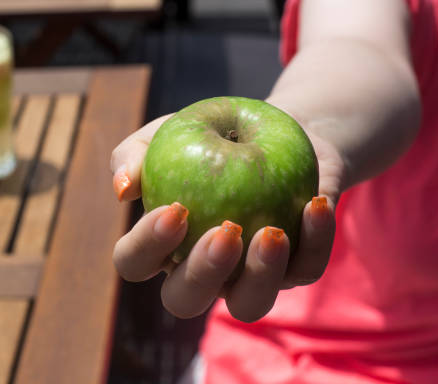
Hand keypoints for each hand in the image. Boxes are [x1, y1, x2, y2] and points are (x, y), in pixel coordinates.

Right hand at [110, 113, 342, 322]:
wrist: (275, 132)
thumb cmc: (212, 136)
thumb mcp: (169, 132)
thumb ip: (135, 153)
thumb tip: (122, 188)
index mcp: (163, 246)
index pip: (135, 263)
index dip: (147, 246)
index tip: (174, 209)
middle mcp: (202, 271)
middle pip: (185, 301)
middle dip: (203, 275)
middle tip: (225, 231)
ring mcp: (249, 276)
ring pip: (249, 305)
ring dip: (261, 275)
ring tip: (273, 230)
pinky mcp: (296, 267)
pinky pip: (306, 270)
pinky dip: (315, 241)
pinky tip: (315, 203)